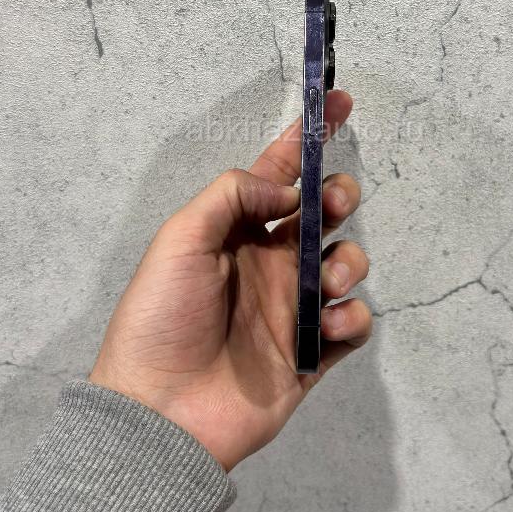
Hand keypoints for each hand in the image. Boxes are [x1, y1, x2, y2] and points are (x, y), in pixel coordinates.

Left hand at [89, 91, 370, 470]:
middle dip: (338, 197)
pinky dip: (351, 318)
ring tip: (322, 282)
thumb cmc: (159, 320)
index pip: (281, 175)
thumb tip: (288, 189)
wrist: (161, 412)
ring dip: (348, 261)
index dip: (310, 137)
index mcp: (237, 233)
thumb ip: (234, 195)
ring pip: (346, 264)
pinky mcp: (311, 355)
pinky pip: (353, 325)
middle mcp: (270, 264)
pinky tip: (325, 326)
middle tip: (330, 205)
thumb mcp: (180, 238)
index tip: (340, 100)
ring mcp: (292, 309)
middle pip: (324, 214)